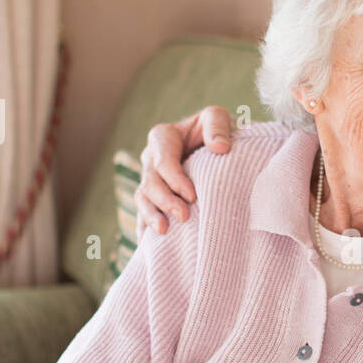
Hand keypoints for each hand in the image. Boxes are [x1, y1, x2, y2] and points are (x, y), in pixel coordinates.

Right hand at [135, 106, 232, 238]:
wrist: (217, 147)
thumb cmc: (217, 130)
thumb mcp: (217, 117)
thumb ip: (217, 127)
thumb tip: (220, 148)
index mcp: (162, 138)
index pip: (163, 161)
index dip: (175, 179)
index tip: (192, 196)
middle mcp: (151, 159)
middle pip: (150, 183)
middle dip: (165, 201)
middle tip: (184, 217)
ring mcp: (150, 180)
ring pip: (142, 199)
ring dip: (151, 216)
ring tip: (163, 232)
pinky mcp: (154, 198)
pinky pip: (144, 213)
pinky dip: (146, 228)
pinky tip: (150, 244)